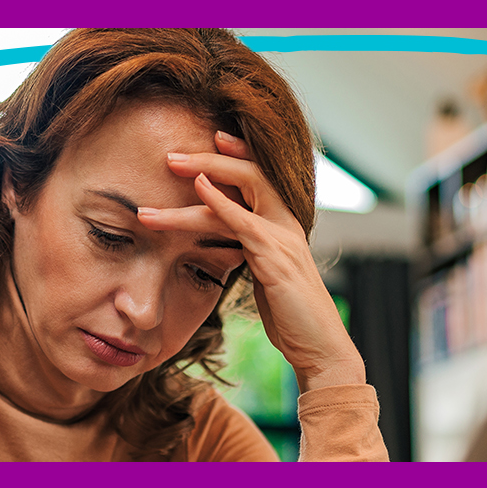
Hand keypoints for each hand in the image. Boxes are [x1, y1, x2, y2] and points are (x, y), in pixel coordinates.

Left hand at [137, 131, 365, 391]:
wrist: (319, 348)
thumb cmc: (291, 317)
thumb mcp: (265, 277)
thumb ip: (249, 253)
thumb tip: (224, 244)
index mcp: (284, 227)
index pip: (261, 177)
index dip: (236, 155)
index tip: (211, 139)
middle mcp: (287, 225)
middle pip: (251, 172)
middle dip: (210, 158)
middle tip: (171, 155)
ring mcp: (283, 239)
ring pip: (241, 191)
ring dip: (200, 175)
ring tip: (167, 168)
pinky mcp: (274, 259)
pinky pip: (244, 221)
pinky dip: (220, 202)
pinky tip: (199, 189)